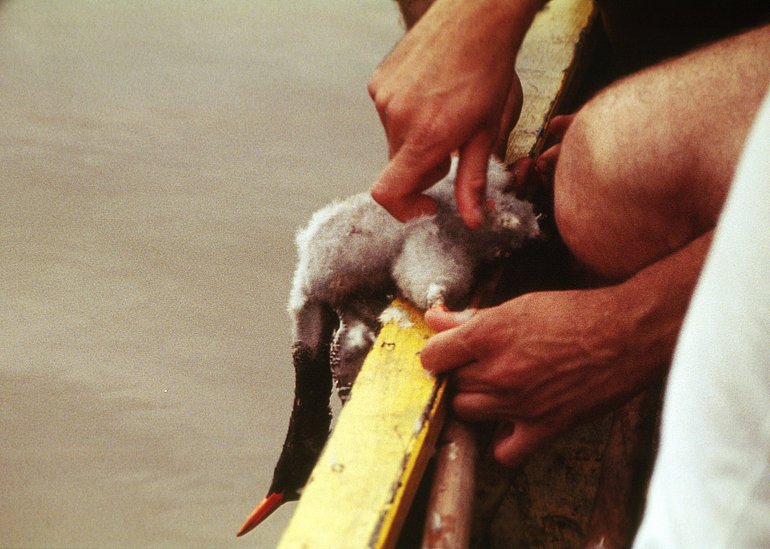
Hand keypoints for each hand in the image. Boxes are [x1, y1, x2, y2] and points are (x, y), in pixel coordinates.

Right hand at [368, 0, 539, 227]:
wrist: (476, 18)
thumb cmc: (490, 71)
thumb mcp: (488, 132)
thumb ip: (474, 181)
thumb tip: (472, 220)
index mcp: (424, 137)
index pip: (388, 192)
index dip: (404, 209)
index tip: (428, 203)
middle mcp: (396, 118)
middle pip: (399, 168)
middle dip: (424, 168)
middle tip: (453, 147)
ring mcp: (383, 97)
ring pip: (394, 141)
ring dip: (417, 140)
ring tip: (445, 113)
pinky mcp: (379, 80)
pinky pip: (388, 114)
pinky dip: (408, 116)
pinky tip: (433, 95)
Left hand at [421, 287, 650, 466]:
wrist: (628, 334)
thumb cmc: (576, 314)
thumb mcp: (517, 306)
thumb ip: (470, 317)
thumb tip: (434, 317)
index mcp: (489, 335)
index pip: (432, 356)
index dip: (437, 353)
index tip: (448, 352)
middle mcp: (498, 371)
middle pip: (451, 384)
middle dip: (459, 374)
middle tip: (480, 364)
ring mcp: (519, 403)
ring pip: (467, 412)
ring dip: (475, 401)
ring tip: (495, 388)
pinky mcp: (544, 427)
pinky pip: (503, 452)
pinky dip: (501, 442)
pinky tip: (509, 424)